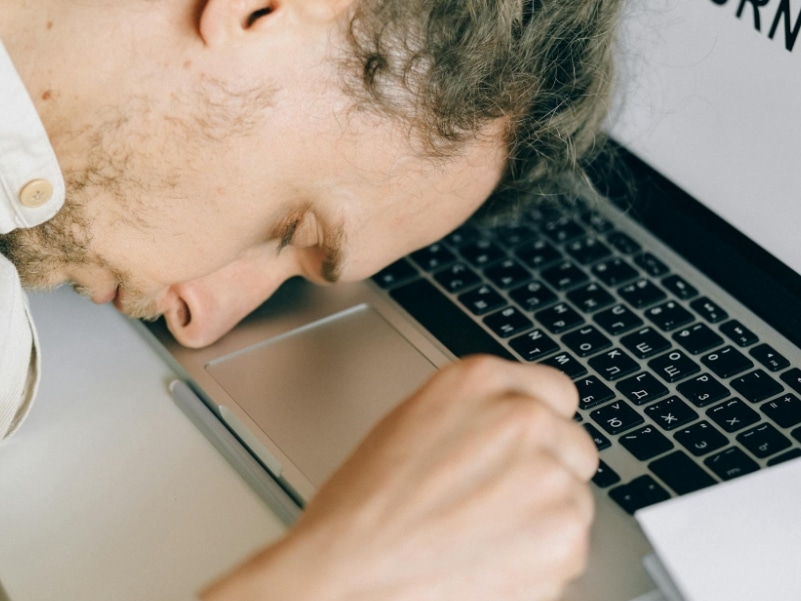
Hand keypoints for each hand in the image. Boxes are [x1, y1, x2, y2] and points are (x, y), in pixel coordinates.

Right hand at [201, 355, 597, 600]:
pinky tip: (491, 559)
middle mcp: (522, 418)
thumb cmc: (361, 508)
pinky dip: (544, 558)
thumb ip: (475, 412)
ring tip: (484, 534)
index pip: (555, 391)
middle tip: (500, 500)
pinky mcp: (564, 537)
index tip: (532, 446)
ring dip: (545, 516)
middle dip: (546, 470)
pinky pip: (572, 543)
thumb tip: (514, 422)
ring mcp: (547, 475)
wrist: (345, 574)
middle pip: (572, 443)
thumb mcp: (414, 423)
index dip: (543, 423)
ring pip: (575, 496)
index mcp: (479, 380)